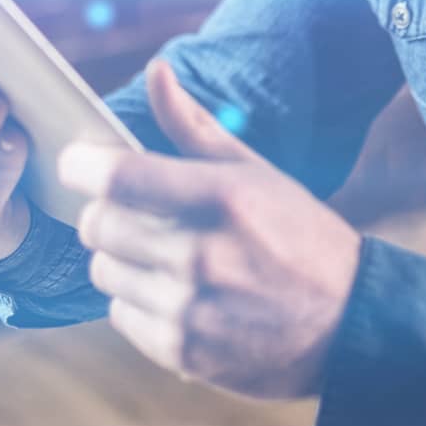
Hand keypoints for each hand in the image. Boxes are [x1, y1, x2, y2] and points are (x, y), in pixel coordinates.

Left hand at [57, 57, 362, 399]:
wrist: (347, 322)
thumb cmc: (297, 234)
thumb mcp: (254, 170)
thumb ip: (192, 125)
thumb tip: (155, 71)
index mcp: (220, 197)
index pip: (115, 177)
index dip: (81, 164)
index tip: (78, 160)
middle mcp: (199, 254)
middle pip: (97, 225)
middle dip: (105, 211)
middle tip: (131, 209)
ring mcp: (189, 309)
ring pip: (103, 272)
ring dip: (121, 258)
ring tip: (163, 254)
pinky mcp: (182, 353)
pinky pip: (120, 315)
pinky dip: (138, 301)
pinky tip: (176, 293)